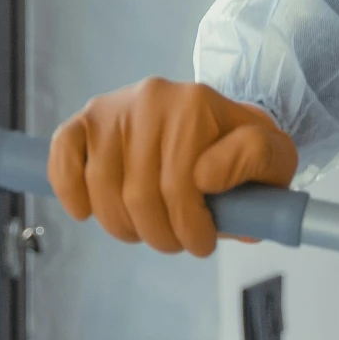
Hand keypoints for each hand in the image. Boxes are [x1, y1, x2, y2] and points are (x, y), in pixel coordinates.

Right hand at [47, 77, 298, 257]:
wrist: (215, 119)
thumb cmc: (241, 148)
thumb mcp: (274, 155)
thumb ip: (256, 160)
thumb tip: (204, 177)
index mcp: (198, 104)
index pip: (181, 188)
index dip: (191, 229)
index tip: (203, 241)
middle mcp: (153, 98)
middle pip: (139, 196)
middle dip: (160, 234)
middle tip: (178, 240)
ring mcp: (116, 107)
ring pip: (102, 188)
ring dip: (124, 226)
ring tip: (147, 228)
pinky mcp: (87, 119)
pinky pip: (64, 154)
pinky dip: (70, 189)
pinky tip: (86, 211)